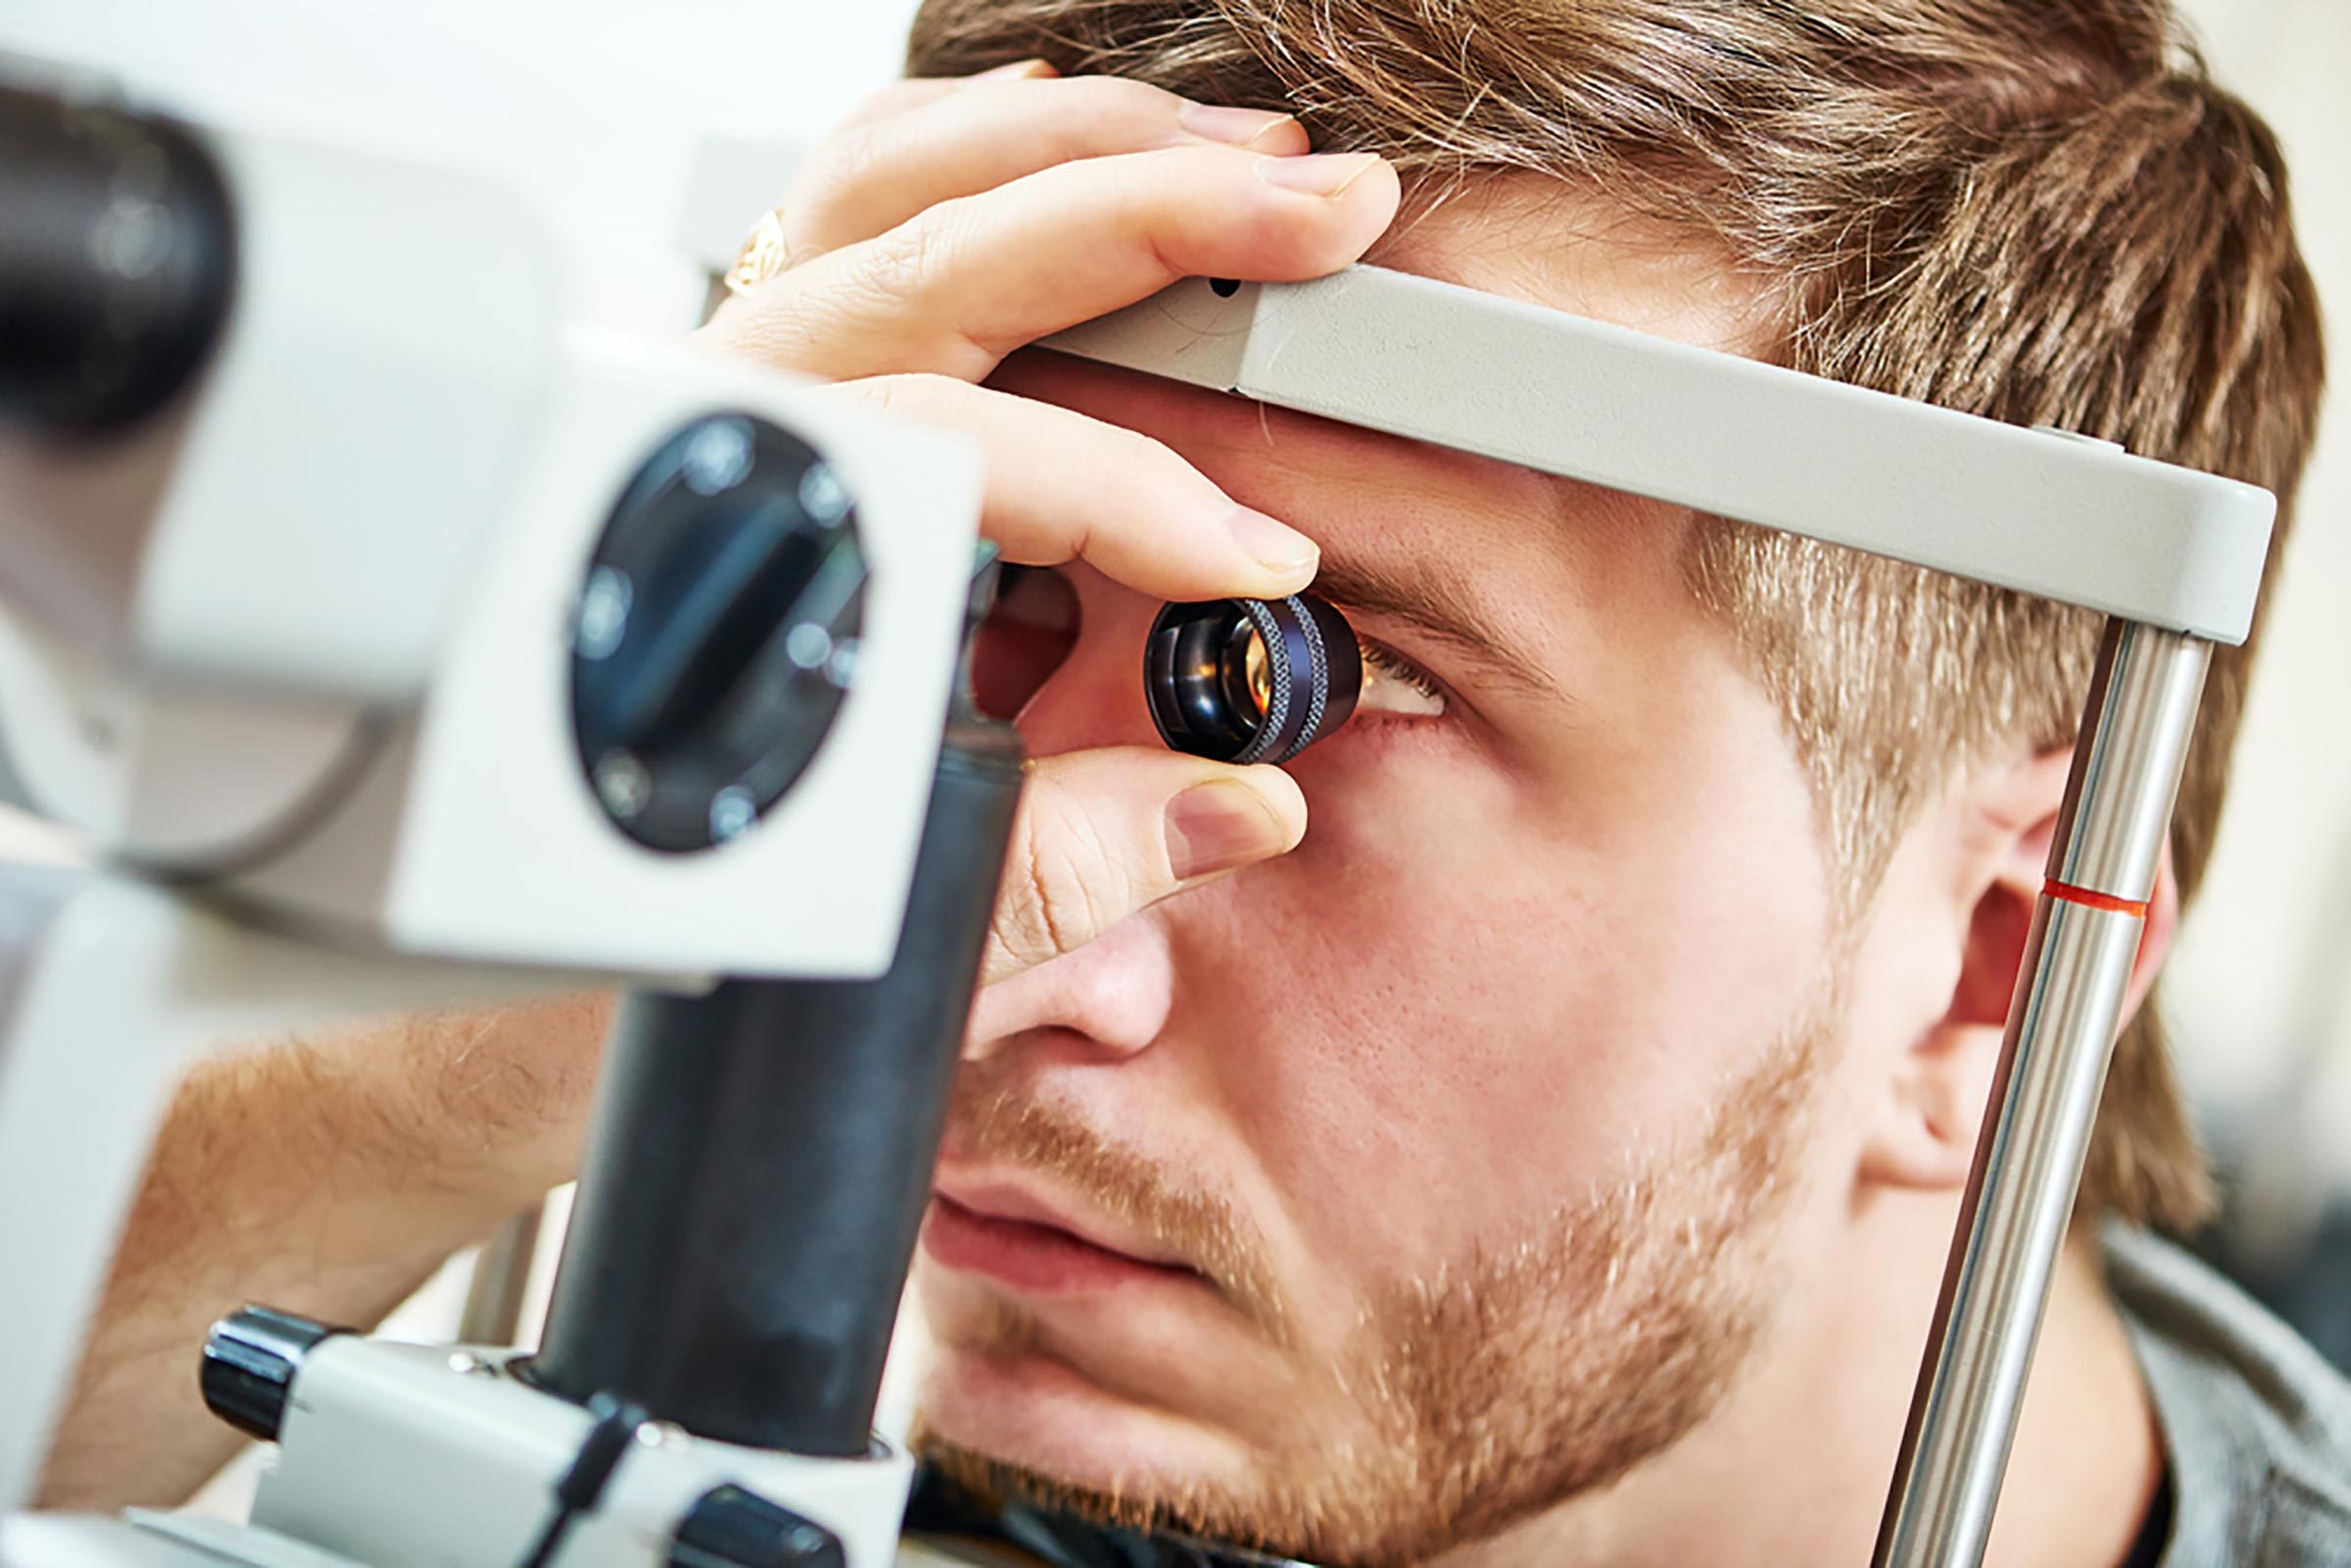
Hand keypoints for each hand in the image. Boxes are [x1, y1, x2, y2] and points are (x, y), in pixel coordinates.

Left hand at [703, 61, 1399, 985]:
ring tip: (1238, 156)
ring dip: (1076, 155)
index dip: (1140, 499)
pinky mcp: (745, 377)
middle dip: (1153, 214)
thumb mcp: (868, 916)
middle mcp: (709, 427)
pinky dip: (972, 158)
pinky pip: (846, 212)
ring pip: (888, 187)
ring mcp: (719, 381)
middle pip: (937, 252)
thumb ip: (1060, 864)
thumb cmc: (652, 906)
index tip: (1259, 563)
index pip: (967, 457)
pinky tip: (1071, 147)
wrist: (510, 901)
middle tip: (1318, 209)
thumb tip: (1240, 804)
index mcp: (732, 544)